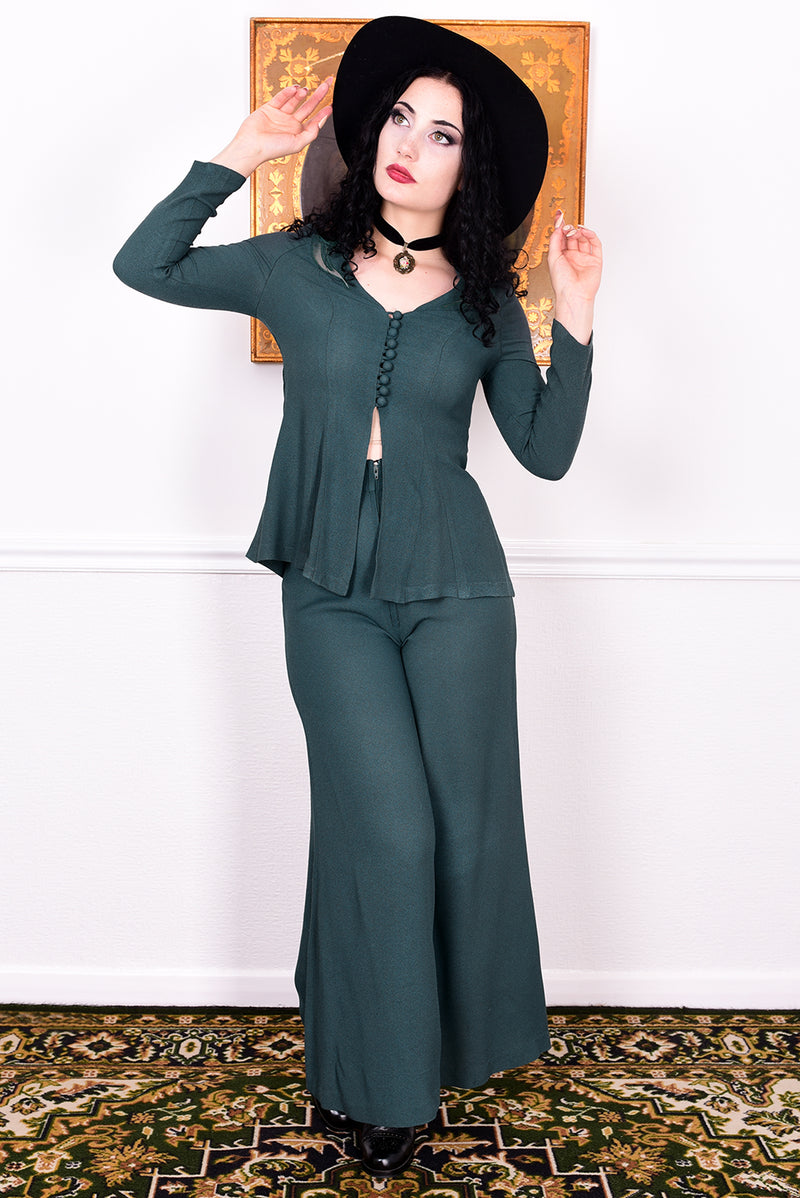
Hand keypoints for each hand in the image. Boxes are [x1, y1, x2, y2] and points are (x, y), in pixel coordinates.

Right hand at [210, 78, 333, 176]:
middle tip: (327, 85)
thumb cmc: (272, 149)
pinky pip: (281, 97)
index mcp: (297, 133)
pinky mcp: (270, 108)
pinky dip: (287, 92)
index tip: (331, 105)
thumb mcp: (297, 144)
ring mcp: (280, 115)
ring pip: (295, 100)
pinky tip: (294, 89)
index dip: (323, 113)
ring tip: (306, 90)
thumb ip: (311, 133)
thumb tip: (321, 121)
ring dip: (301, 94)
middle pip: (308, 107)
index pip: (314, 120)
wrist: (251, 145)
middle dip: (318, 96)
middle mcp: (290, 123)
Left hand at [548, 211, 602, 344]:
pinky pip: (595, 244)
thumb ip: (555, 241)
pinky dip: (590, 235)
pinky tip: (584, 231)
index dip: (561, 227)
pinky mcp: (595, 260)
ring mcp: (585, 258)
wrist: (573, 294)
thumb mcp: (553, 257)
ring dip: (579, 231)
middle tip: (567, 226)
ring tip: (574, 230)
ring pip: (584, 238)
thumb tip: (558, 227)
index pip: (562, 238)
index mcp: (561, 257)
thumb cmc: (562, 282)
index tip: (559, 216)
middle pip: (572, 236)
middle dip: (569, 228)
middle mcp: (573, 257)